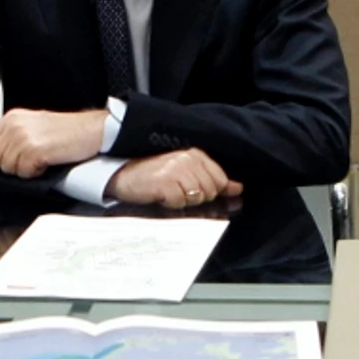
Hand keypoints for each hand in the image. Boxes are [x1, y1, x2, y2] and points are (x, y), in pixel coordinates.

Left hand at [0, 109, 108, 177]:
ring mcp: (22, 138)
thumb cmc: (67, 129)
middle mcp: (14, 125)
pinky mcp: (33, 151)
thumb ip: (11, 126)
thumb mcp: (34, 120)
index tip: (15, 154)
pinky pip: (23, 173)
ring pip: (8, 168)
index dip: (0, 152)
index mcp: (13, 117)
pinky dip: (35, 173)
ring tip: (41, 159)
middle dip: (13, 163)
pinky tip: (47, 163)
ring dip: (24, 169)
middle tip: (32, 157)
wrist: (93, 131)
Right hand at [104, 148, 243, 208]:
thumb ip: (211, 178)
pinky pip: (179, 203)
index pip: (219, 179)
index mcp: (195, 154)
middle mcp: (188, 159)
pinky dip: (169, 204)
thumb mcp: (183, 171)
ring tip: (168, 192)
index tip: (193, 190)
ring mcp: (177, 171)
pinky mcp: (166, 183)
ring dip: (182, 201)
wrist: (121, 173)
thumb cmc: (151, 174)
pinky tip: (159, 195)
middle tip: (176, 191)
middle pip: (210, 191)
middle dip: (195, 197)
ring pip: (197, 198)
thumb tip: (237, 188)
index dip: (210, 190)